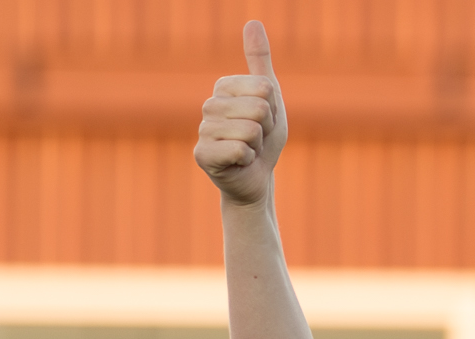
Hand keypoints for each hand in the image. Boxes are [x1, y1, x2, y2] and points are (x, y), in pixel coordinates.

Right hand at [196, 20, 287, 205]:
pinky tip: (239, 164)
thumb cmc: (264, 140)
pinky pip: (239, 149)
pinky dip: (248, 161)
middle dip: (267, 130)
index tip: (264, 123)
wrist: (256, 180)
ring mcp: (203, 130)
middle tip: (257, 141)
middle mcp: (209, 105)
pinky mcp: (202, 154)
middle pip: (259, 108)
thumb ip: (260, 61)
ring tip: (248, 151)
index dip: (273, 110)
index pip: (265, 88)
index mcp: (223, 87)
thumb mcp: (269, 97)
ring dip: (257, 147)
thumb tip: (252, 22)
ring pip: (251, 130)